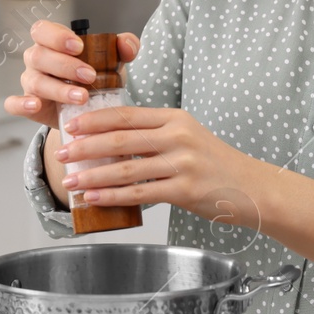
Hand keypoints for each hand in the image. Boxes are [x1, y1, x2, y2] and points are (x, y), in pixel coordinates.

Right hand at [3, 20, 140, 129]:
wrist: (90, 111)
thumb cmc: (96, 78)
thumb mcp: (113, 62)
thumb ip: (124, 48)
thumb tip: (126, 43)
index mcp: (51, 43)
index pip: (42, 30)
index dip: (57, 36)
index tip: (79, 46)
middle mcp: (37, 60)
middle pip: (39, 56)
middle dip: (65, 65)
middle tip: (90, 76)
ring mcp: (30, 83)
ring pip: (34, 81)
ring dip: (58, 89)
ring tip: (82, 97)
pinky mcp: (27, 106)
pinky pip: (13, 103)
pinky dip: (21, 104)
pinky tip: (36, 105)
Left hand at [52, 105, 263, 227]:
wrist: (251, 187)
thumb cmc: (215, 163)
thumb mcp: (187, 136)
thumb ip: (154, 134)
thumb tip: (110, 140)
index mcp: (175, 118)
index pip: (126, 115)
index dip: (94, 120)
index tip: (71, 125)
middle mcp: (178, 137)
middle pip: (120, 139)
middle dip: (85, 147)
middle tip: (62, 152)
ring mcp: (182, 163)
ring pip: (126, 168)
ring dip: (93, 176)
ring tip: (70, 180)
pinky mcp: (185, 190)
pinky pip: (139, 193)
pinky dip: (112, 196)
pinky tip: (94, 198)